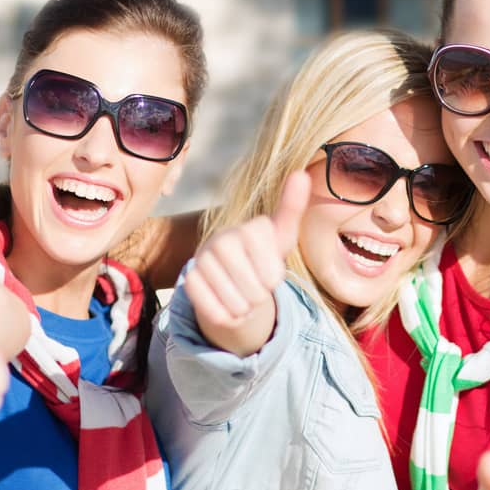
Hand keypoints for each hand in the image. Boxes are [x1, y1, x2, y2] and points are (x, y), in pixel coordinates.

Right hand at [184, 170, 310, 354]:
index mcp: (250, 229)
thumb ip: (292, 207)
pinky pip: (215, 312)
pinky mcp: (188, 280)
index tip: (268, 267)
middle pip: (255, 292)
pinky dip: (225, 315)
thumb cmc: (260, 254)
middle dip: (259, 296)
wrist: (227, 273)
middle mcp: (223, 240)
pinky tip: (223, 299)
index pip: (272, 275)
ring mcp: (202, 258)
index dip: (273, 280)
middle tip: (252, 282)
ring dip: (243, 307)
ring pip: (236, 305)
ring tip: (239, 290)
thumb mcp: (281, 235)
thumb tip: (301, 174)